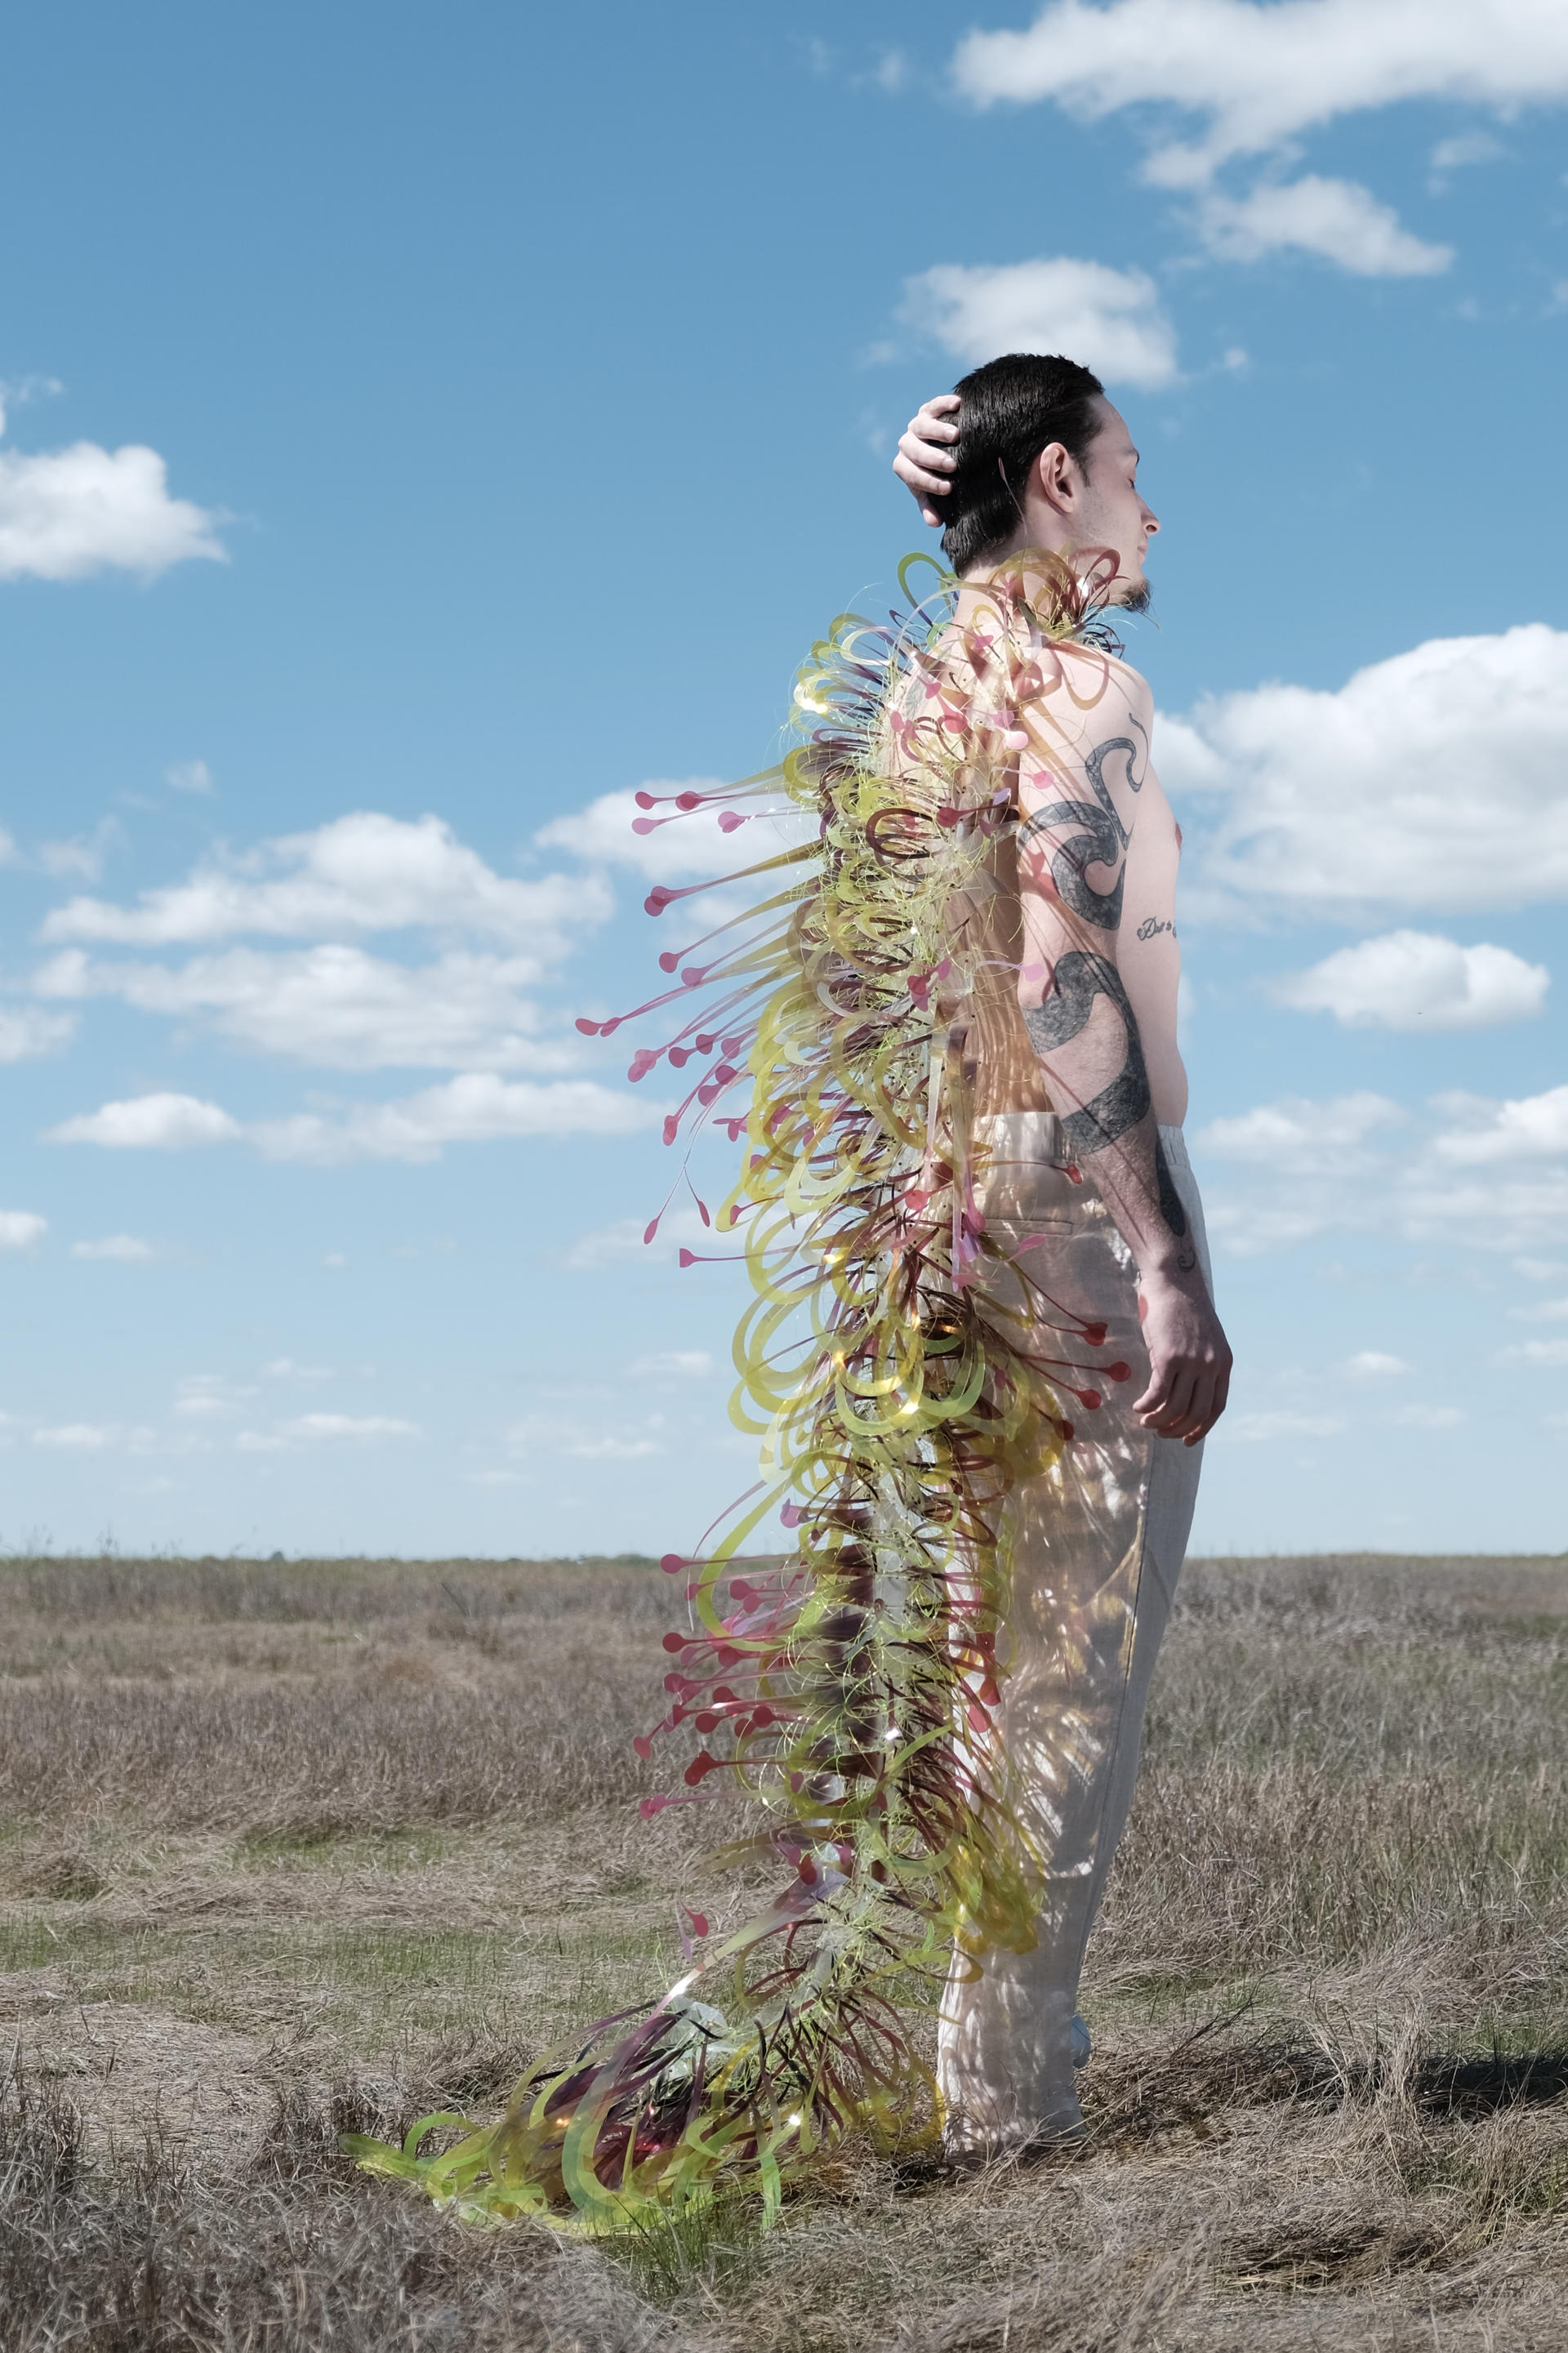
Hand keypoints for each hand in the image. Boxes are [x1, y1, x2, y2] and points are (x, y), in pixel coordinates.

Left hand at [893, 393, 959, 524]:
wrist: (942, 447)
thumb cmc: (937, 475)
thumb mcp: (933, 489)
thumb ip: (931, 504)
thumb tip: (935, 523)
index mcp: (904, 464)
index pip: (910, 473)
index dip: (927, 482)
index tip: (948, 489)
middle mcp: (907, 443)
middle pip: (913, 449)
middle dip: (932, 459)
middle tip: (952, 466)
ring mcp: (916, 424)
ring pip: (921, 425)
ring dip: (938, 431)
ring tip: (956, 436)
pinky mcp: (928, 408)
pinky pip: (934, 404)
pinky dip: (944, 403)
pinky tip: (959, 404)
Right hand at [1133, 1273, 1231, 1446]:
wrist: (1174, 1281)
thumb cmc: (1182, 1308)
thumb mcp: (1202, 1339)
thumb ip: (1200, 1364)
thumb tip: (1183, 1393)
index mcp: (1223, 1363)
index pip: (1217, 1407)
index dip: (1202, 1429)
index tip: (1186, 1440)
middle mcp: (1211, 1366)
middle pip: (1196, 1413)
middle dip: (1177, 1430)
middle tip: (1160, 1434)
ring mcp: (1191, 1362)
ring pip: (1175, 1407)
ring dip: (1158, 1421)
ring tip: (1145, 1423)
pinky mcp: (1169, 1357)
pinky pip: (1157, 1394)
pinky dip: (1146, 1407)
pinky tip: (1138, 1408)